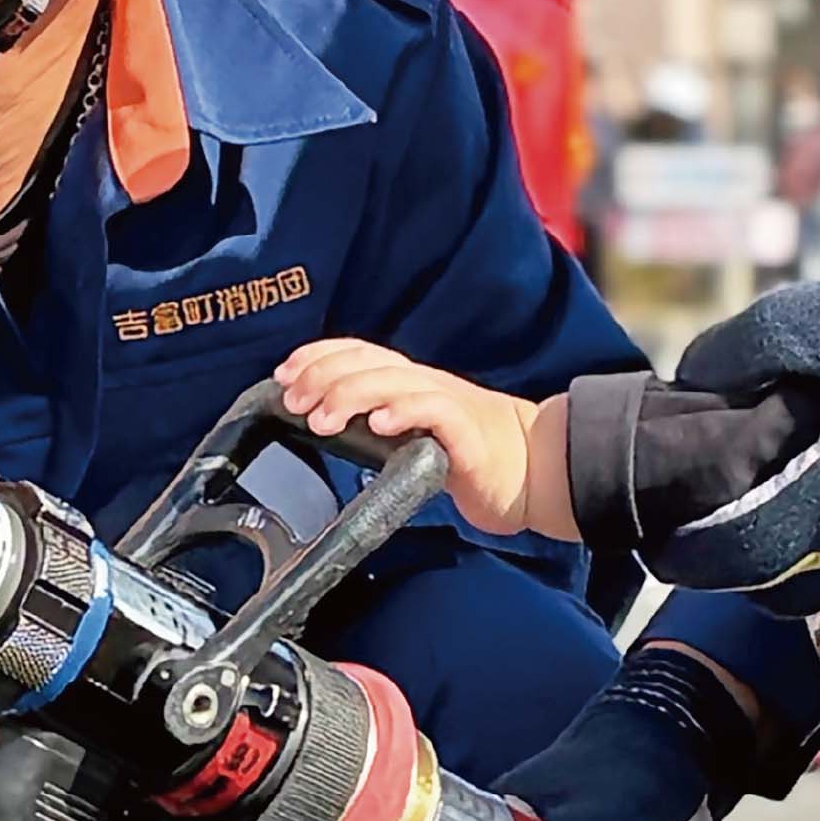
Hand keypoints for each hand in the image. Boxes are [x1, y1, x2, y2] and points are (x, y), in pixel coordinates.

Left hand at [274, 339, 573, 540]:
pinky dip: (403, 412)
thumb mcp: (414, 431)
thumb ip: (378, 420)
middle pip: (367, 362)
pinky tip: (379, 424)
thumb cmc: (469, 455)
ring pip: (393, 381)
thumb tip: (323, 421)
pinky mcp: (467, 431)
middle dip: (322, 376)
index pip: (357, 352)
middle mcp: (424, 383)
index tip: (284, 375)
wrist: (535, 469)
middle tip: (293, 401)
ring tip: (321, 419)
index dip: (317, 355)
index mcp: (409, 381)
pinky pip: (434, 411)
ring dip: (351, 395)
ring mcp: (447, 403)